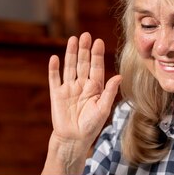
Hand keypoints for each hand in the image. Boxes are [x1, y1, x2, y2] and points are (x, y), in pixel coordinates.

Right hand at [47, 32, 121, 148]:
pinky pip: (55, 79)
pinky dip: (54, 69)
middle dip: (84, 50)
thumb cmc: (91, 126)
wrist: (74, 139)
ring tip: (73, 40)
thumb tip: (119, 76)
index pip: (96, 67)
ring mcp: (69, 88)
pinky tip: (55, 58)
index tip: (98, 42)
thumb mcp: (103, 109)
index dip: (96, 55)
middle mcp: (82, 85)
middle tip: (86, 35)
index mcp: (95, 88)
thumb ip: (109, 92)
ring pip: (70, 67)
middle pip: (83, 63)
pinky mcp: (57, 94)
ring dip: (71, 54)